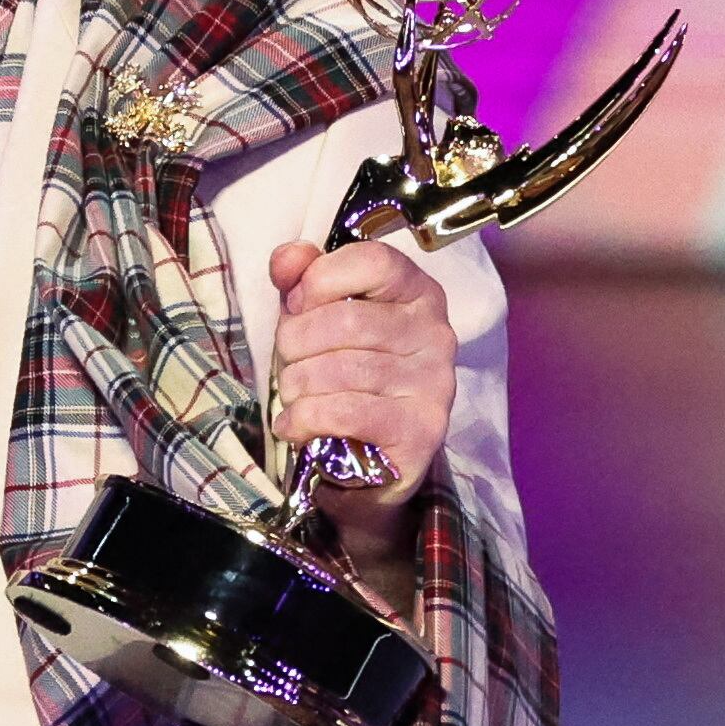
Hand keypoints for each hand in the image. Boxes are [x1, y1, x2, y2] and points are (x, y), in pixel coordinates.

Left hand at [267, 236, 456, 590]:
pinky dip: (304, 419)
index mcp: (419, 294)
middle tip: (287, 364)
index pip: (373, 261)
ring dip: (296, 385)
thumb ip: (304, 281)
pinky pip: (346, 412)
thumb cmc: (345, 379)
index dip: (320, 280)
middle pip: (346, 320)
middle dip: (295, 343)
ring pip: (340, 369)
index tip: (297, 304)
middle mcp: (437, 335)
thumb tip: (288, 258)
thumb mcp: (321, 322)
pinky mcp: (420, 432)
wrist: (372, 467)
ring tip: (292, 397)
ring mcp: (434, 385)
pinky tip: (294, 425)